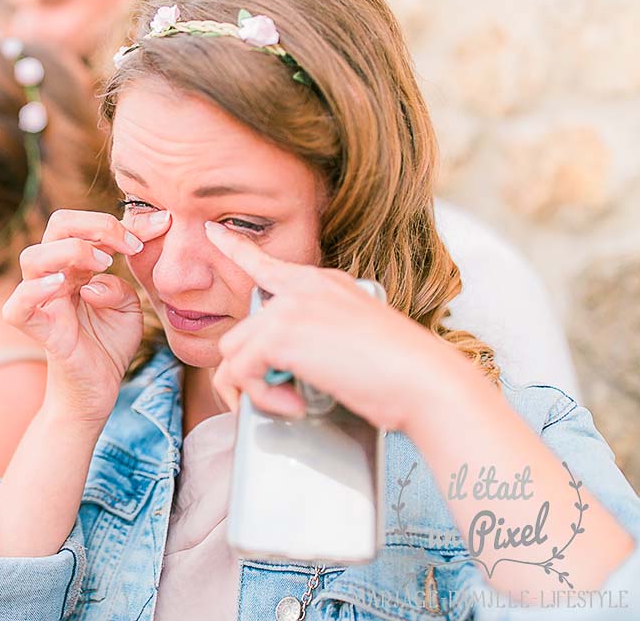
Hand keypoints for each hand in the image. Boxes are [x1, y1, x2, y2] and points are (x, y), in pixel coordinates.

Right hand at [3, 209, 170, 424]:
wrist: (97, 390)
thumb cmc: (108, 345)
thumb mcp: (129, 307)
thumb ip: (123, 283)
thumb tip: (102, 274)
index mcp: (75, 266)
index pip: (88, 225)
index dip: (122, 221)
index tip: (160, 227)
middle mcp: (54, 276)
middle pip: (58, 225)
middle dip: (96, 225)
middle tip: (129, 245)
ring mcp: (41, 302)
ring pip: (33, 257)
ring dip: (71, 251)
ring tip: (103, 264)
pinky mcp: (37, 329)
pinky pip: (17, 306)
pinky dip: (34, 291)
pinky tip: (61, 286)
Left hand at [205, 221, 467, 430]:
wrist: (425, 381)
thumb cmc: (402, 374)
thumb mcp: (356, 341)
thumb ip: (318, 338)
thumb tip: (284, 365)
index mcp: (324, 284)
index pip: (268, 264)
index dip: (235, 249)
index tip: (213, 232)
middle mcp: (303, 288)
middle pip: (241, 331)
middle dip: (249, 374)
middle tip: (281, 400)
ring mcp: (289, 308)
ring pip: (233, 353)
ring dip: (254, 390)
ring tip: (291, 405)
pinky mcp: (281, 334)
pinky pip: (241, 372)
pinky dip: (262, 398)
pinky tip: (296, 406)